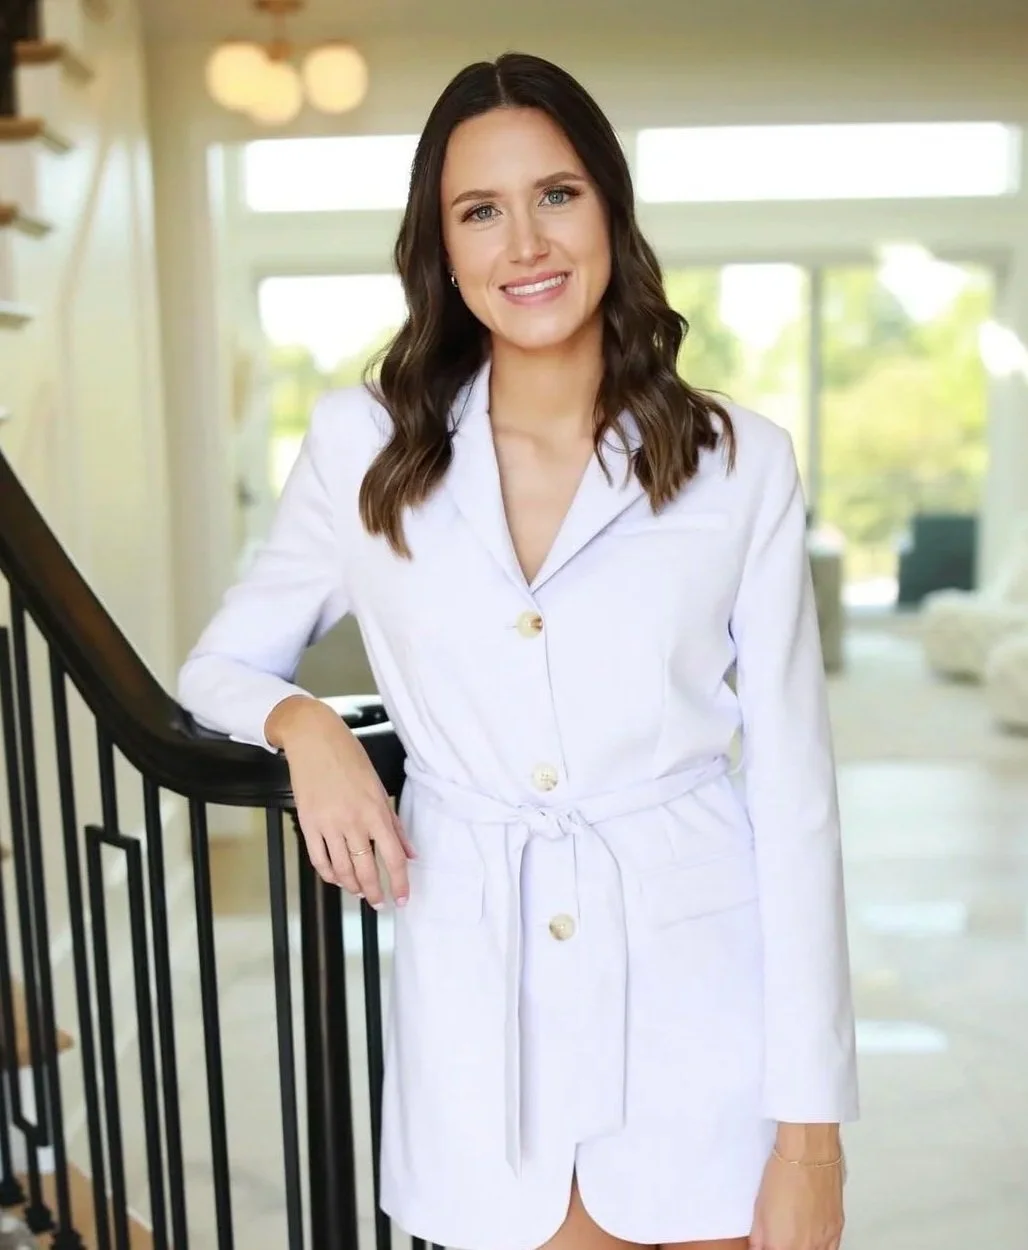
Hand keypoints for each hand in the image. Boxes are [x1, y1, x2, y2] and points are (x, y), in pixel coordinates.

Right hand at [265, 695, 415, 905]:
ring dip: (352, 887)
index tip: (402, 898)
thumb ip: (394, 824)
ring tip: (359, 892)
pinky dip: (329, 874)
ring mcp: (328, 824)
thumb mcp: (379, 787)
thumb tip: (411, 852)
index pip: (393, 857)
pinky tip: (336, 878)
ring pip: (342, 869)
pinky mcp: (308, 823)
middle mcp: (353, 820)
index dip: (400, 882)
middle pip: (367, 869)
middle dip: (375, 892)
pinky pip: (319, 859)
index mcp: (375, 810)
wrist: (313, 739)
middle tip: (379, 902)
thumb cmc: (349, 758)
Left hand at [749, 1128, 844, 1249]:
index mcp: (783, 1245)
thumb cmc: (784, 1172)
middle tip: (780, 1236)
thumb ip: (759, 1236)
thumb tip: (758, 1246)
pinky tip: (811, 1235)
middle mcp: (807, 1247)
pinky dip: (819, 1245)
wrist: (809, 1152)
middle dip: (784, 1246)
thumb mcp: (759, 1206)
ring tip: (794, 1233)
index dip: (770, 1246)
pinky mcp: (838, 1229)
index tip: (767, 1242)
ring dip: (802, 1246)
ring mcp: (826, 1240)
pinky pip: (831, 1248)